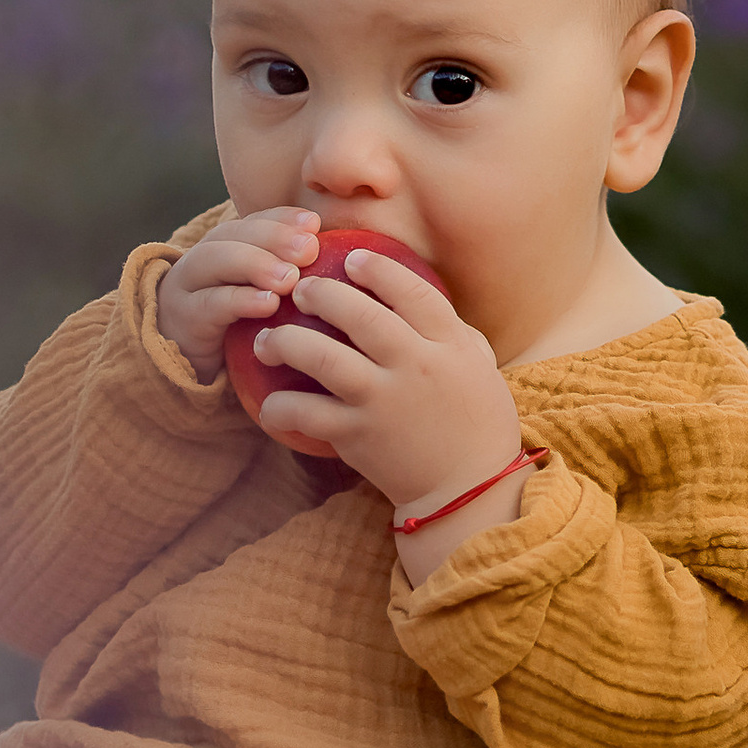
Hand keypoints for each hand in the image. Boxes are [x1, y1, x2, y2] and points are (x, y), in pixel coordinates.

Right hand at [156, 206, 322, 379]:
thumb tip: (354, 264)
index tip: (314, 224)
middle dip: (273, 237)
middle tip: (309, 250)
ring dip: (254, 263)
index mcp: (229, 245)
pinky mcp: (184, 318)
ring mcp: (188, 285)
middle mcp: (205, 257)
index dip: (283, 219)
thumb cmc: (243, 329)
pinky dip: (239, 300)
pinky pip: (209, 304)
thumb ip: (297, 276)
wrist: (191, 366)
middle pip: (233, 234)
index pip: (255, 220)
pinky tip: (268, 304)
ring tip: (290, 278)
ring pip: (214, 260)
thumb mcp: (268, 297)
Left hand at [245, 247, 529, 559]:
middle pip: (360, 314)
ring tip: (268, 340)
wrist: (469, 489)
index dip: (378, 269)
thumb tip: (418, 299)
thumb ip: (452, 331)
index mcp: (450, 344)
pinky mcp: (358, 437)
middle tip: (300, 290)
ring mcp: (384, 401)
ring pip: (323, 357)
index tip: (353, 259)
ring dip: (287, 341)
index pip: (412, 291)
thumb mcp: (479, 366)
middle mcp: (416, 366)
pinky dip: (281, 407)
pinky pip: (306, 414)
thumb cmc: (478, 424)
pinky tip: (270, 403)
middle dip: (322, 294)